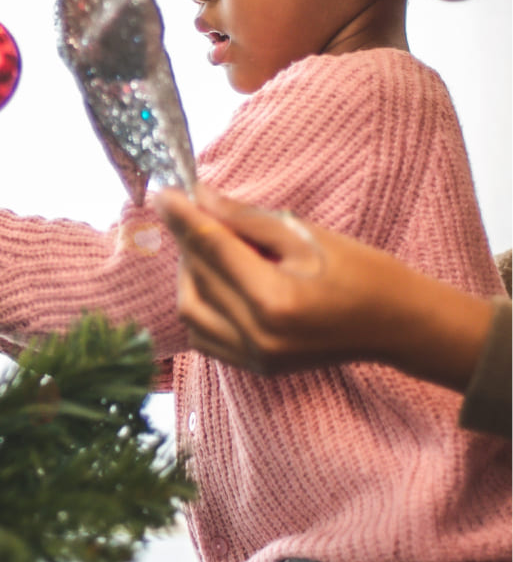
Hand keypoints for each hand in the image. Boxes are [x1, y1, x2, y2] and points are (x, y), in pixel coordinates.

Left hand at [150, 183, 489, 387]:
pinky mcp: (255, 368)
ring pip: (190, 312)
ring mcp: (255, 358)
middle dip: (187, 242)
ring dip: (188, 275)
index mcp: (275, 300)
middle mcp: (258, 336)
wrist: (397, 324)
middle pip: (197, 279)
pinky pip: (203, 335)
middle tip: (190, 213)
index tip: (164, 193)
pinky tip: (214, 281)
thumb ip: (245, 219)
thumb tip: (198, 196)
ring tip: (206, 247)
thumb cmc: (362, 272)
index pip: (211, 249)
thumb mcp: (306, 234)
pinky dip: (198, 305)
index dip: (183, 217)